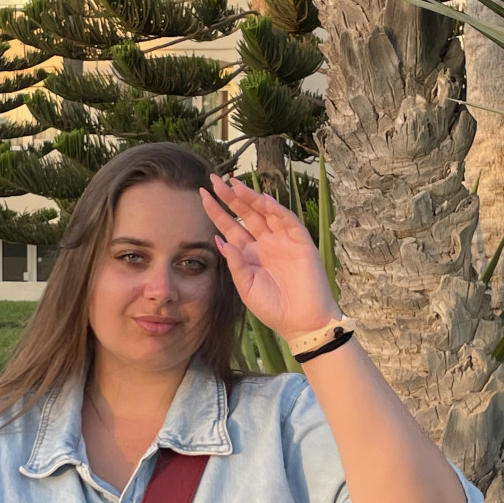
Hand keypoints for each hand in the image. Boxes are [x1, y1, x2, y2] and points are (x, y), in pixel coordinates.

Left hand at [199, 175, 338, 343]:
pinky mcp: (301, 242)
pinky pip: (287, 221)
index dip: (217, 211)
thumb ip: (235, 264)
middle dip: (230, 197)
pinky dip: (277, 210)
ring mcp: (282, 240)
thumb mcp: (246, 287)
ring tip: (235, 185)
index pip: (229, 226)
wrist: (301, 322)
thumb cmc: (273, 308)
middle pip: (245, 213)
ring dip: (251, 198)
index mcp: (249, 253)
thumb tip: (219, 240)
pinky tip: (263, 200)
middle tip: (215, 180)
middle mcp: (264, 243)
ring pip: (265, 212)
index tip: (202, 195)